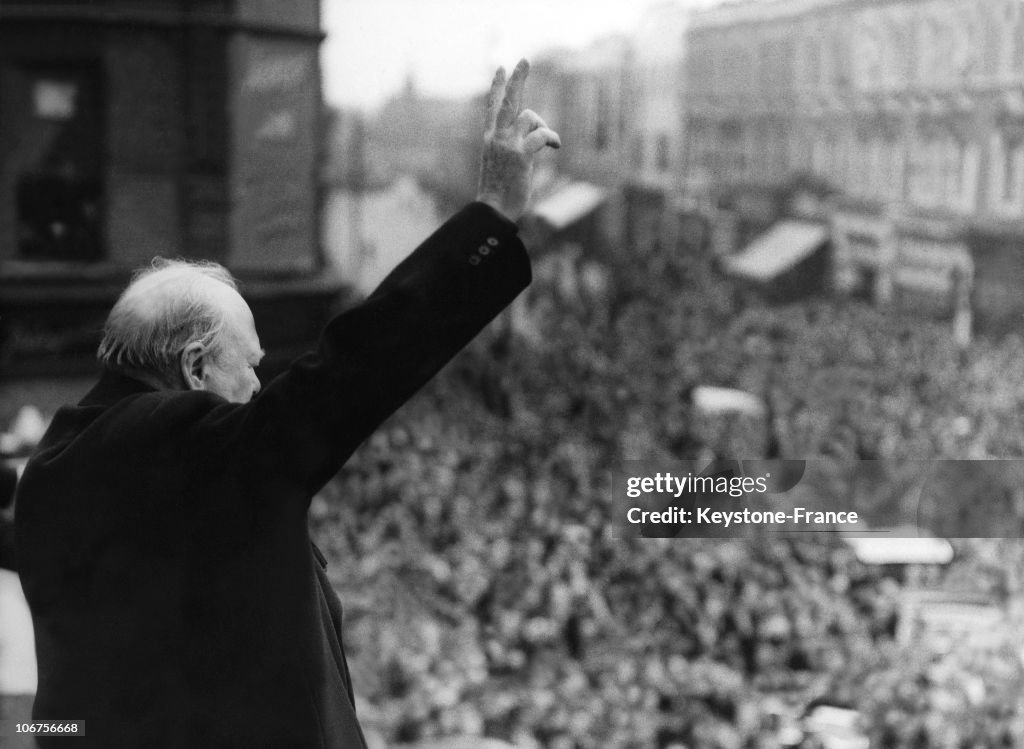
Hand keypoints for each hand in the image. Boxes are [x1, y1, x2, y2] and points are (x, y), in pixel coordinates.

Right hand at [477, 58, 560, 221]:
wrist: (493, 210)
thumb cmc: (499, 193)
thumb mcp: (502, 165)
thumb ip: (513, 148)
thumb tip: (534, 139)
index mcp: (490, 139)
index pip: (492, 107)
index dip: (497, 87)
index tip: (501, 69)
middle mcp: (496, 137)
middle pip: (507, 101)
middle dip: (517, 79)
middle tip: (524, 60)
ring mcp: (507, 144)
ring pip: (530, 117)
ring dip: (544, 126)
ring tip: (549, 140)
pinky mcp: (520, 154)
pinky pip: (541, 135)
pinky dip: (552, 137)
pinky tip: (555, 145)